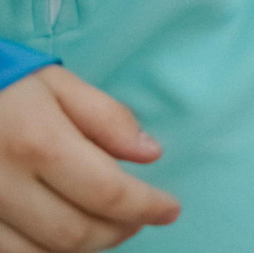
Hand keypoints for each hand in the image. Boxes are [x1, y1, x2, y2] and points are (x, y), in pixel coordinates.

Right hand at [0, 66, 180, 248]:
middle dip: (119, 231)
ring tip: (108, 227)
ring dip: (84, 248)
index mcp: (38, 144)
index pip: (107, 193)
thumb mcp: (55, 83)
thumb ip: (105, 117)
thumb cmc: (1, 84)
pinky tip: (62, 235)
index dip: (146, 206)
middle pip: (76, 233)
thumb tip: (150, 154)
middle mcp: (4, 186)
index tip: (171, 209)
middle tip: (140, 218)